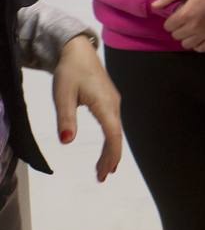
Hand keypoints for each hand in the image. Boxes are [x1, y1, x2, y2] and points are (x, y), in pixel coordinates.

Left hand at [52, 35, 122, 181]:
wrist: (78, 51)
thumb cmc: (70, 71)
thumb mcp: (62, 95)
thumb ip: (66, 118)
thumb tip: (67, 141)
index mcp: (104, 103)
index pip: (112, 134)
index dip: (110, 154)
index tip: (104, 173)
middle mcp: (113, 104)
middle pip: (116, 135)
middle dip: (110, 157)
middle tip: (101, 178)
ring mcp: (113, 101)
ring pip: (116, 130)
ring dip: (110, 150)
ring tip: (103, 169)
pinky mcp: (109, 100)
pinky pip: (113, 124)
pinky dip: (110, 140)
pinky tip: (106, 148)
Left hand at [151, 0, 204, 51]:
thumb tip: (154, 6)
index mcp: (187, 13)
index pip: (168, 26)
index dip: (171, 20)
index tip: (178, 15)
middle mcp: (195, 26)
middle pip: (176, 36)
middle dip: (178, 28)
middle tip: (186, 20)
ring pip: (187, 44)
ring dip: (187, 37)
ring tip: (193, 27)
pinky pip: (201, 48)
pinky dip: (198, 44)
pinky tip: (200, 35)